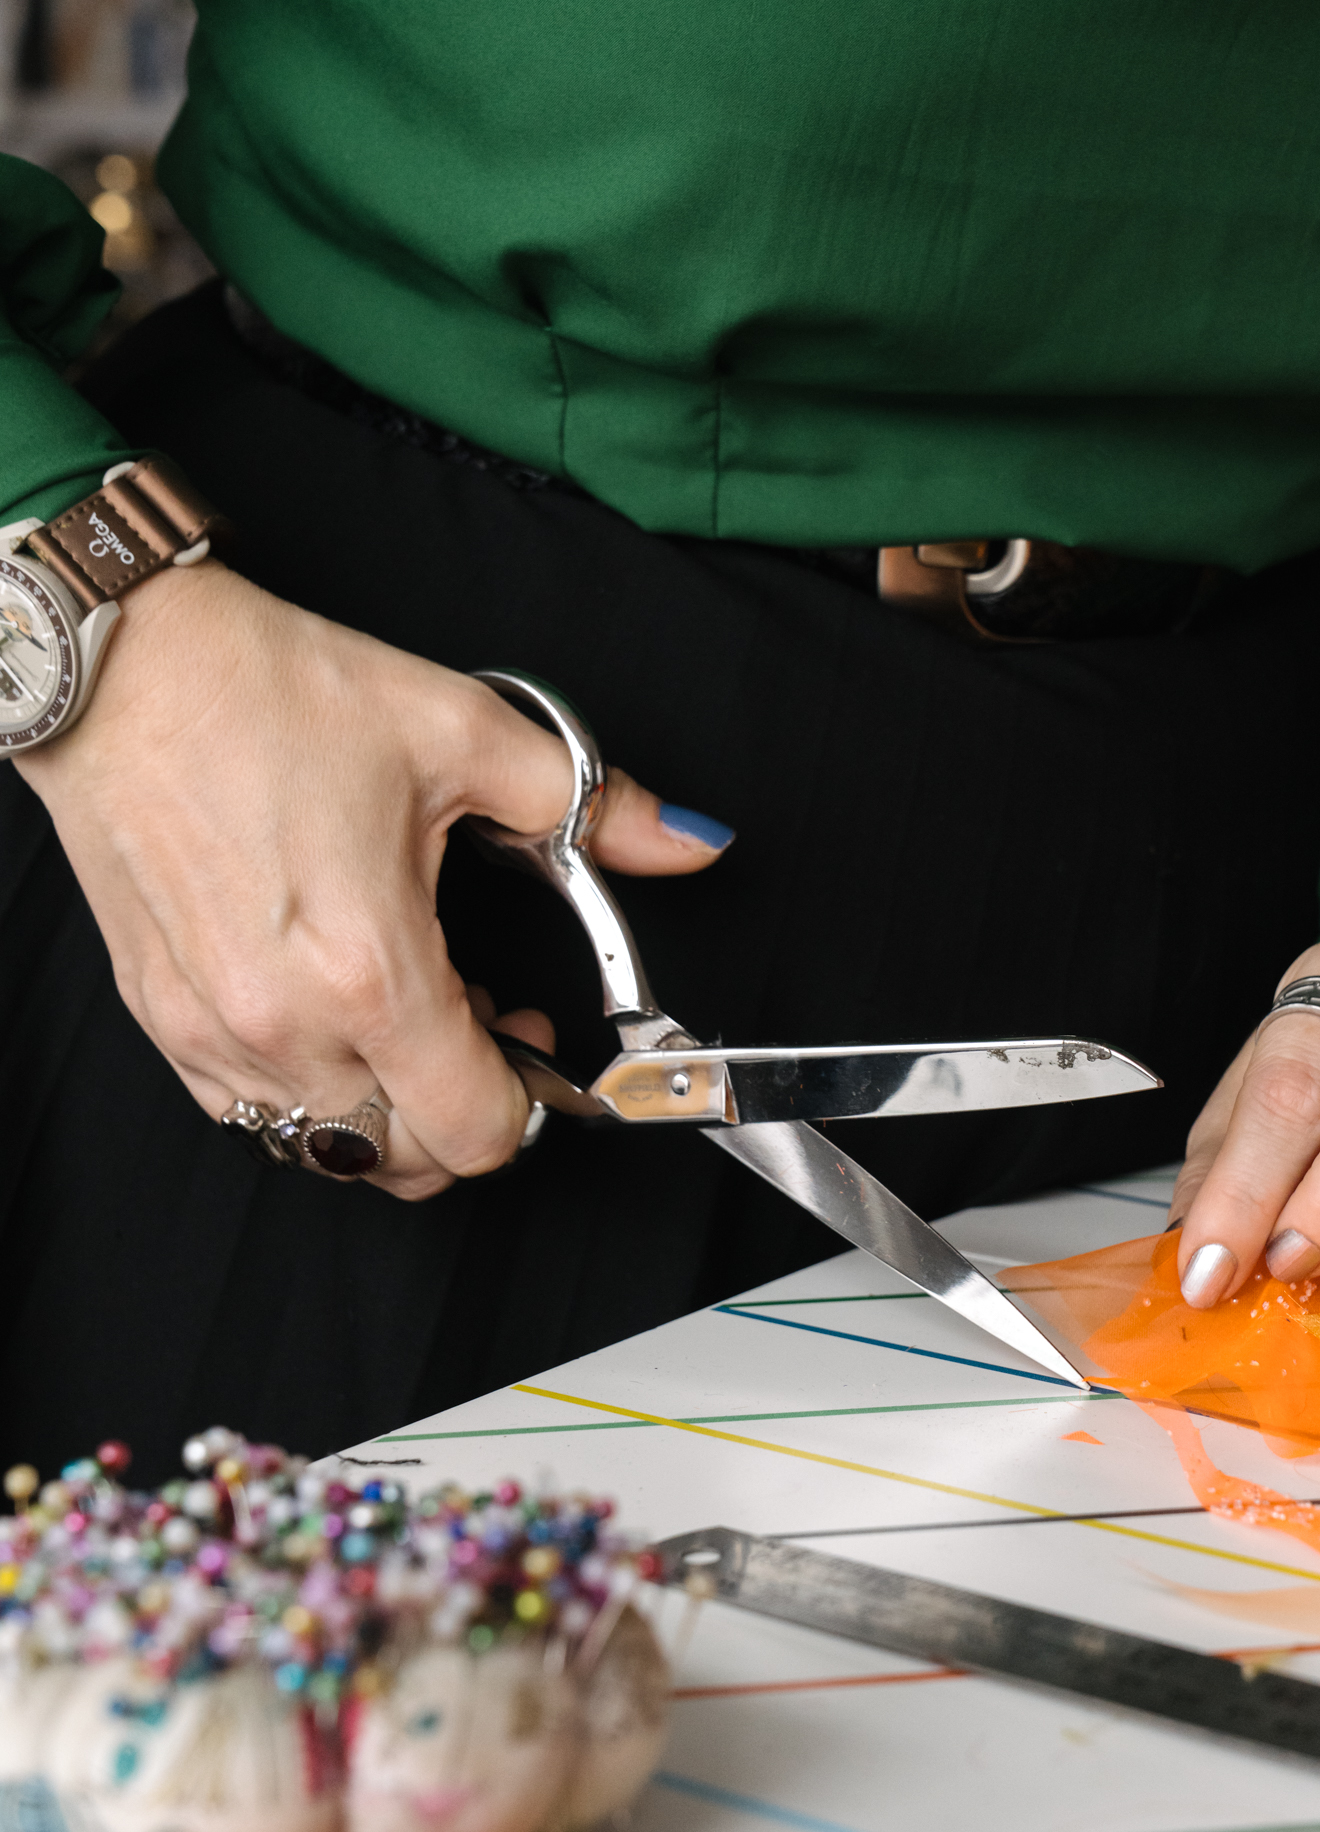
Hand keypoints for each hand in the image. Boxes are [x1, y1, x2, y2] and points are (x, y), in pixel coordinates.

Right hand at [18, 560, 730, 1199]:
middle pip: (405, 1165)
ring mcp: (214, 1032)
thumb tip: (687, 837)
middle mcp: (285, 1023)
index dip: (531, 1102)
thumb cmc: (265, 693)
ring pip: (328, 1149)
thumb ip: (590, 805)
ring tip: (402, 1010)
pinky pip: (250, 1113)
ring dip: (384, 1107)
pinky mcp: (163, 1021)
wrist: (121, 667)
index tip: (533, 1037)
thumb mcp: (459, 734)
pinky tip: (329, 1010)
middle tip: (480, 1023)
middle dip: (464, 1115)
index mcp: (371, 968)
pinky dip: (308, 1091)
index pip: (476, 1133)